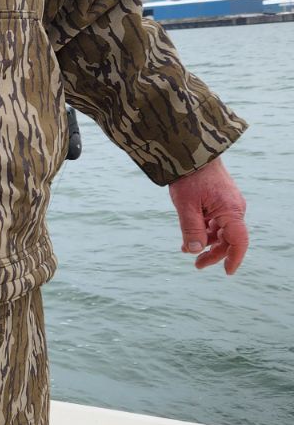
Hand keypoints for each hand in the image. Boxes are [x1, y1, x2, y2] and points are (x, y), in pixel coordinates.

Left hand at [168, 156, 248, 273]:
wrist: (192, 152)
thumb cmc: (190, 177)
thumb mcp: (186, 205)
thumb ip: (191, 230)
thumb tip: (195, 251)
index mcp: (230, 210)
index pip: (239, 241)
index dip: (234, 258)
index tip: (227, 272)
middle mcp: (233, 209)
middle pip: (228, 239)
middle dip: (214, 254)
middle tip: (197, 265)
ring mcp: (227, 205)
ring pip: (220, 232)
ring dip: (206, 242)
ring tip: (186, 250)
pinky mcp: (219, 201)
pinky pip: (215, 222)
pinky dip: (204, 231)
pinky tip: (189, 238)